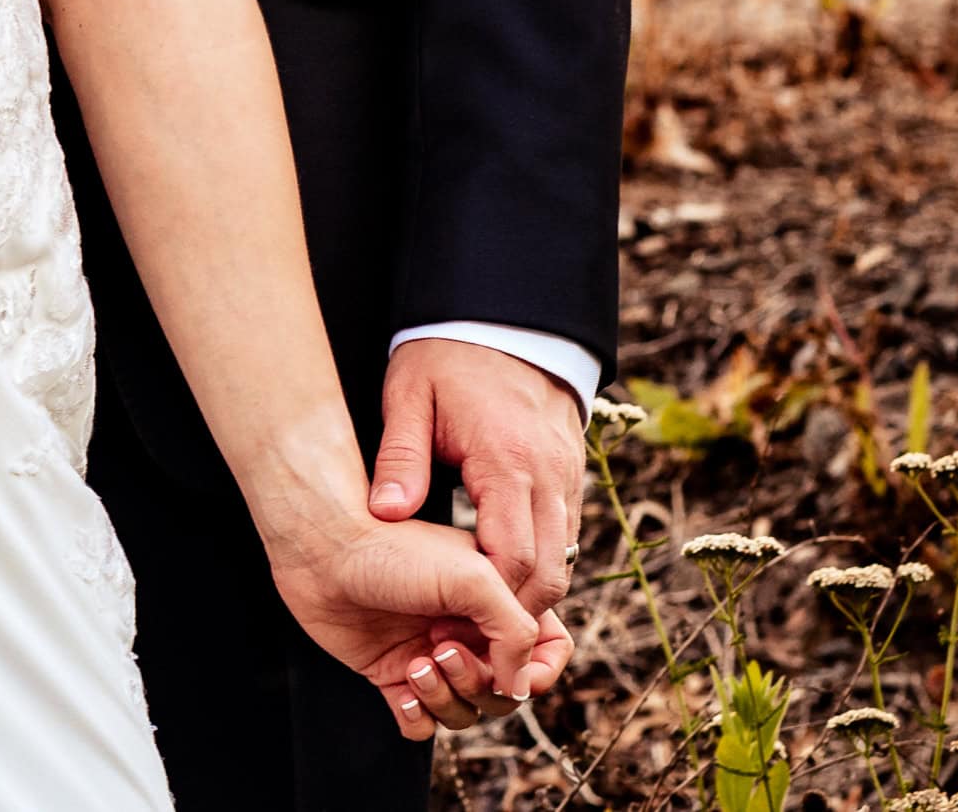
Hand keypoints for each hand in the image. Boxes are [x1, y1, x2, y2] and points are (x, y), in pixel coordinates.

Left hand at [267, 512, 572, 733]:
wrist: (322, 546)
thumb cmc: (395, 549)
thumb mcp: (474, 577)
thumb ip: (516, 631)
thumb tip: (520, 687)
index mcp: (497, 597)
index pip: (548, 650)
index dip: (538, 670)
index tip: (509, 664)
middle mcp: (467, 628)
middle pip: (506, 692)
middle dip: (480, 683)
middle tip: (441, 647)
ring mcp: (431, 652)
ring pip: (467, 711)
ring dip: (447, 700)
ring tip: (417, 663)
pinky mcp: (392, 673)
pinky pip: (422, 723)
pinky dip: (418, 717)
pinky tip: (401, 690)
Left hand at [369, 339, 587, 618]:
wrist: (500, 320)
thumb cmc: (446, 357)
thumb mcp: (408, 395)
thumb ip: (400, 457)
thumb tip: (386, 515)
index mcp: (508, 460)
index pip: (512, 558)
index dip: (489, 603)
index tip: (451, 623)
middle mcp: (550, 476)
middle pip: (548, 574)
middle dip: (513, 614)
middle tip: (469, 637)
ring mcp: (568, 478)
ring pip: (563, 562)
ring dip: (528, 593)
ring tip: (480, 617)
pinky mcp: (572, 477)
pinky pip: (564, 539)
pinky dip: (539, 565)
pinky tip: (499, 577)